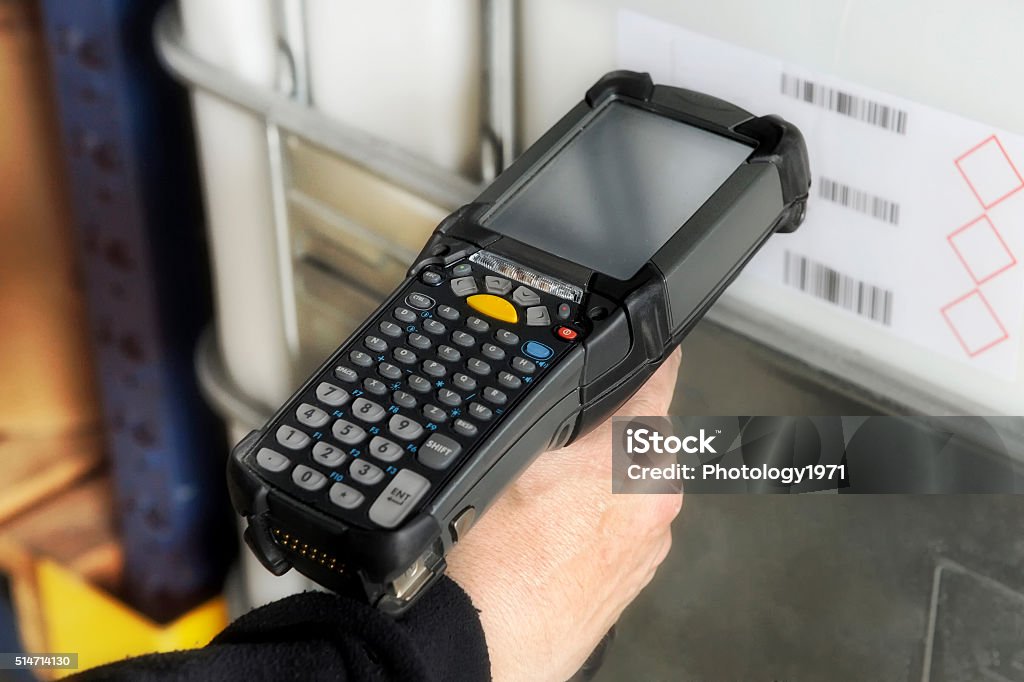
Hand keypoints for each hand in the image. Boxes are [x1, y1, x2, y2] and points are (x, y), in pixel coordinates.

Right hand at [446, 350, 682, 681]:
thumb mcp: (507, 454)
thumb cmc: (487, 565)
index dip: (654, 353)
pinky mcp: (630, 582)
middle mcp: (655, 503)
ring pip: (630, 486)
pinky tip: (547, 539)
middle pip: (642, 437)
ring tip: (539, 505)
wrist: (479, 646)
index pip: (660, 380)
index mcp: (635, 459)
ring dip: (600, 481)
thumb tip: (568, 394)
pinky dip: (595, 524)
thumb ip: (554, 415)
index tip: (659, 342)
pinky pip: (621, 530)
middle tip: (555, 445)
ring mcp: (647, 548)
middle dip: (608, 431)